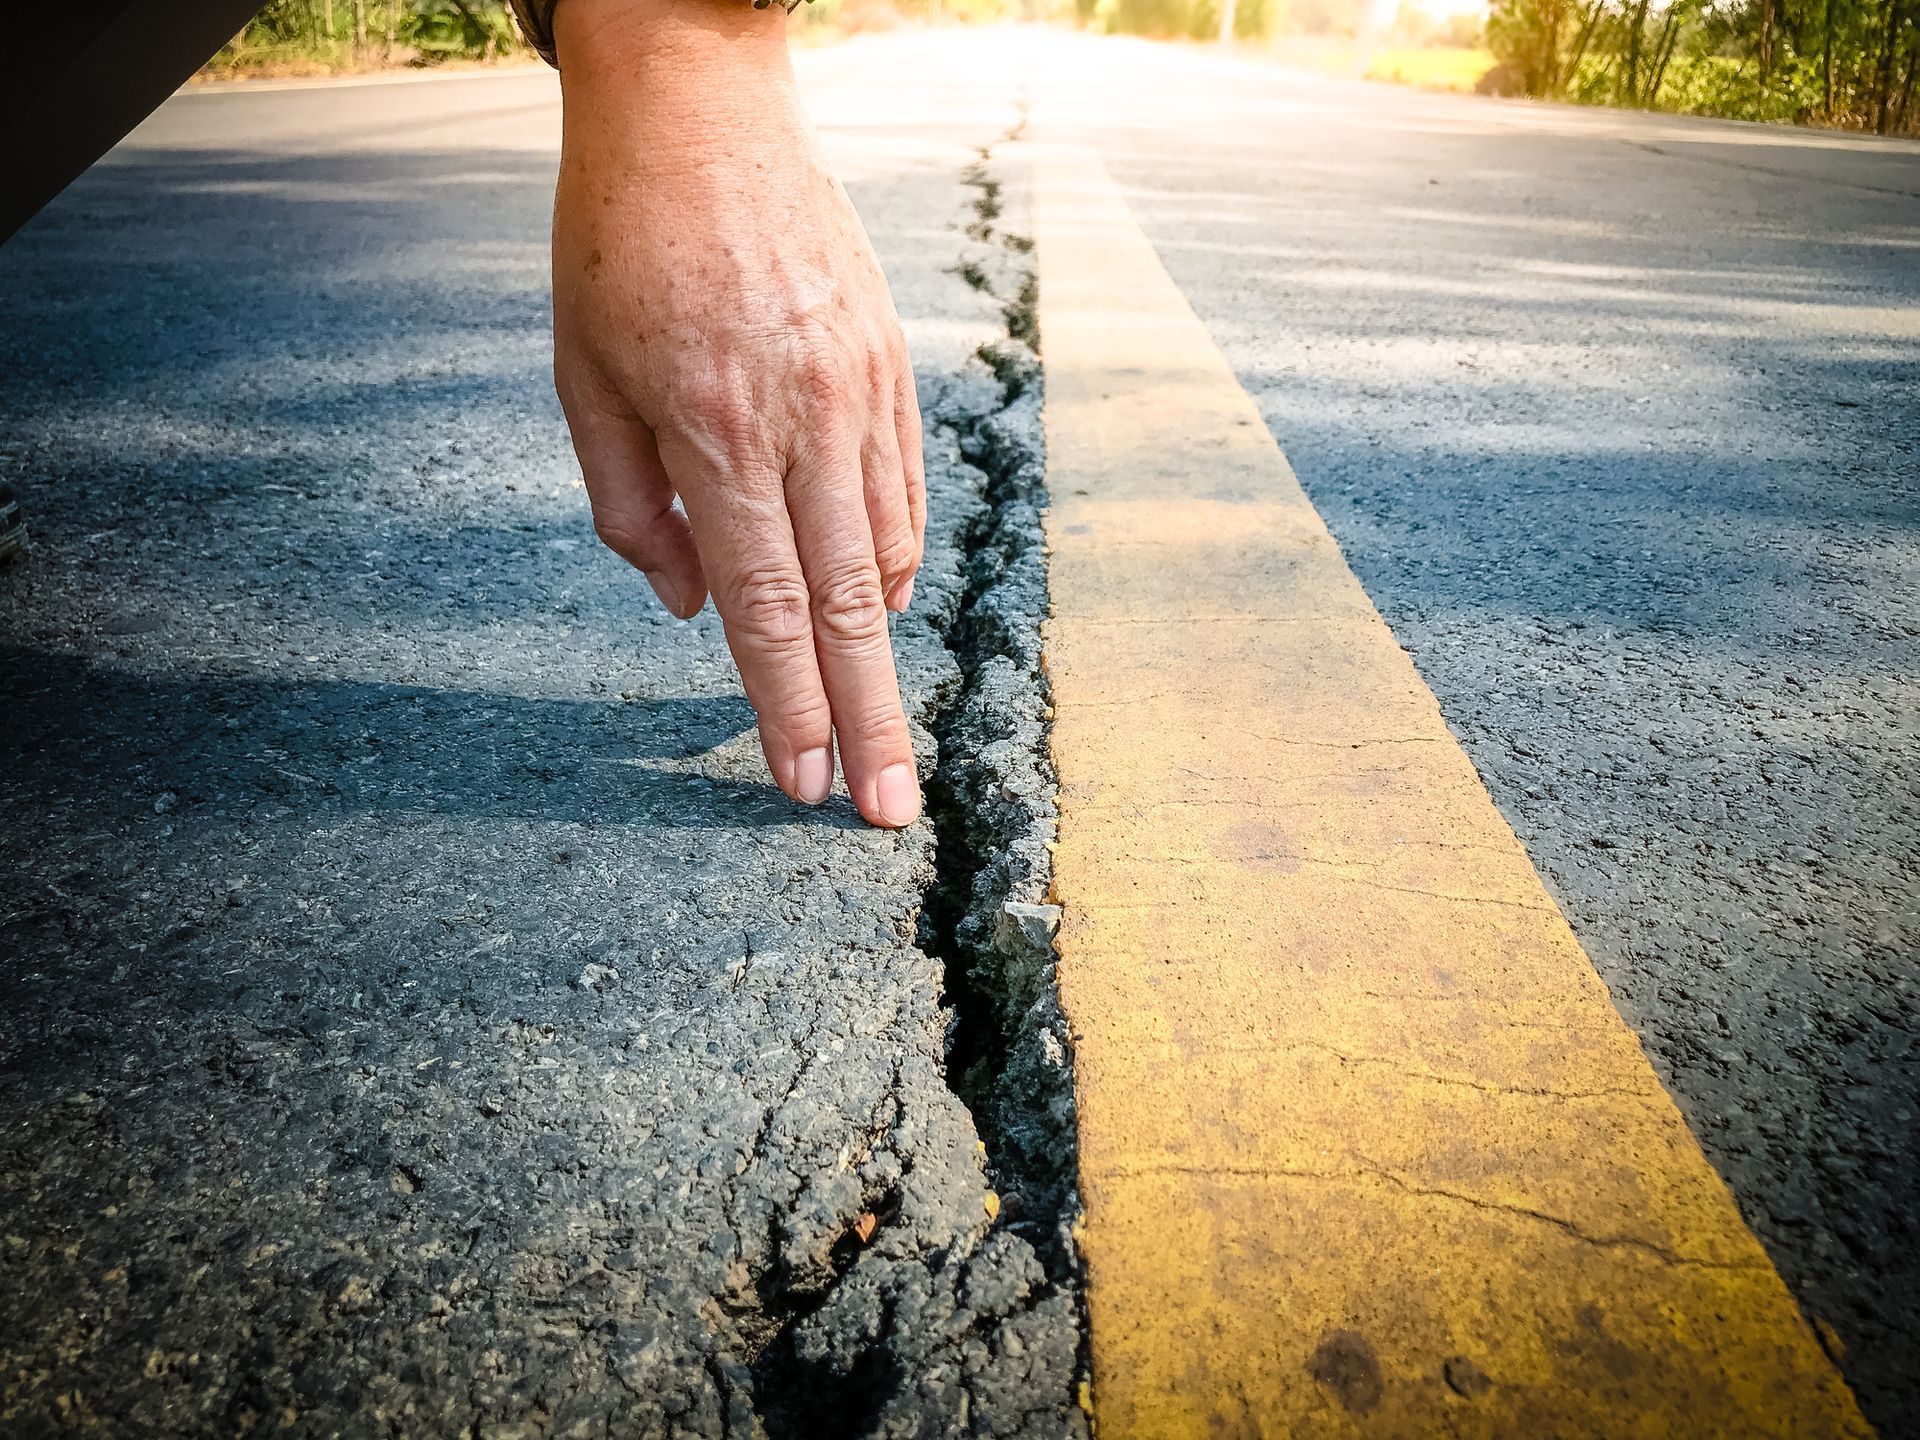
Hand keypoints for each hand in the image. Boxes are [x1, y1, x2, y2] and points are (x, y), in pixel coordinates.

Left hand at [550, 0, 926, 827]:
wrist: (700, 107)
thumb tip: (688, 608)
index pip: (763, 604)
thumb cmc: (618, 247)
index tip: (802, 788)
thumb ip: (628, 507)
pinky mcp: (891, 363)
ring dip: (880, 650)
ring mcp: (861, 388)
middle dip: (867, 723)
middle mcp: (803, 416)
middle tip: (889, 814)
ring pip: (889, 551)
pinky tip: (878, 604)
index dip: (784, 707)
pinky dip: (894, 560)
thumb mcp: (582, 378)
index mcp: (714, 428)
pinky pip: (905, 490)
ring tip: (875, 726)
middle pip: (850, 606)